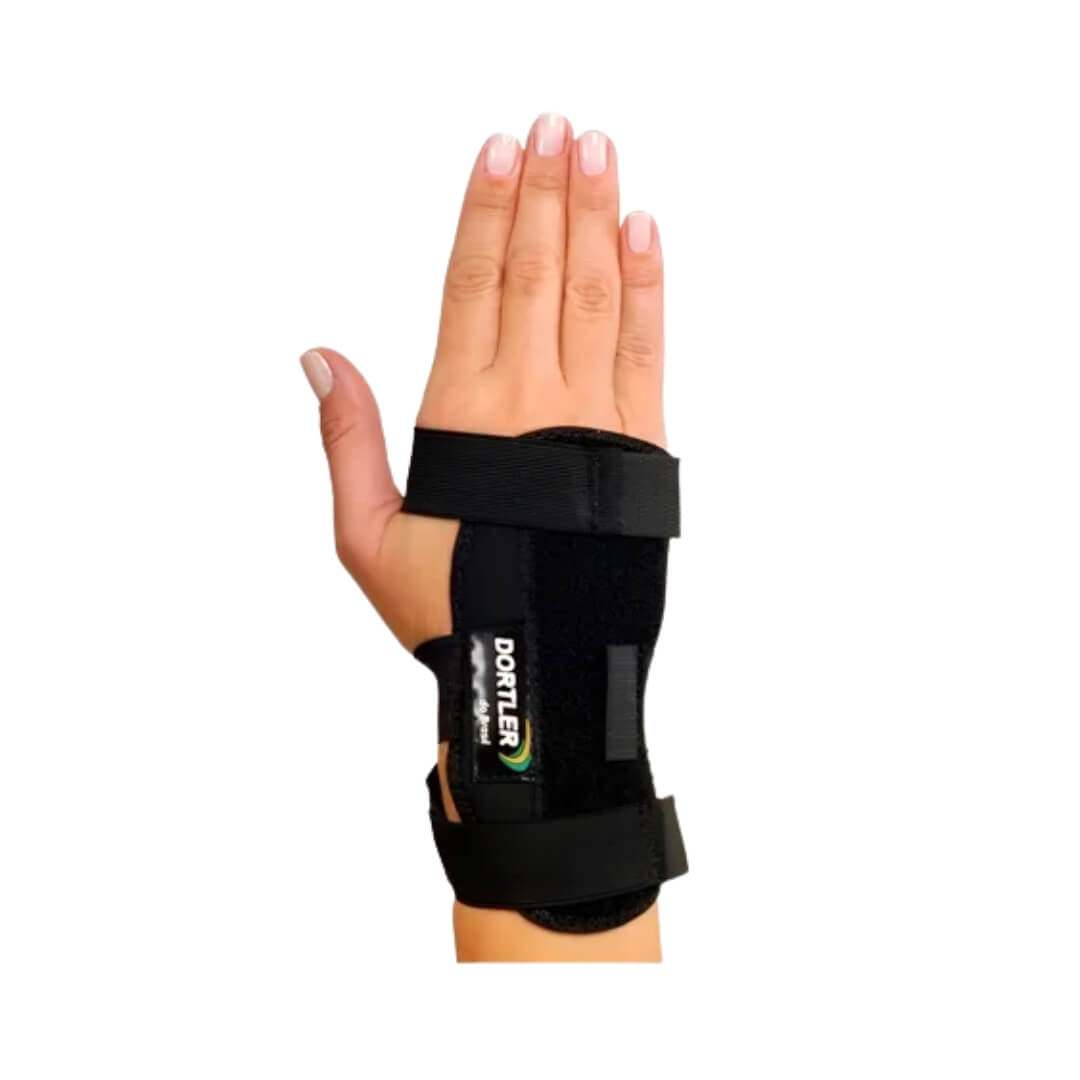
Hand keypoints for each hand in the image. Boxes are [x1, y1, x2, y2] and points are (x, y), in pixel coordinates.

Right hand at [301, 113, 665, 656]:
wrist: (539, 670)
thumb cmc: (451, 607)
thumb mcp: (366, 534)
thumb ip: (348, 438)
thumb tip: (321, 358)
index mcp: (462, 415)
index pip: (472, 283)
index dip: (486, 211)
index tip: (499, 151)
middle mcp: (530, 402)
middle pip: (537, 271)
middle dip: (547, 192)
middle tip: (556, 125)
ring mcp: (593, 418)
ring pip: (595, 294)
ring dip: (597, 217)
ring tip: (598, 151)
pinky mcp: (642, 445)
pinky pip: (645, 347)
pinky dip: (646, 286)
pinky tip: (642, 233)